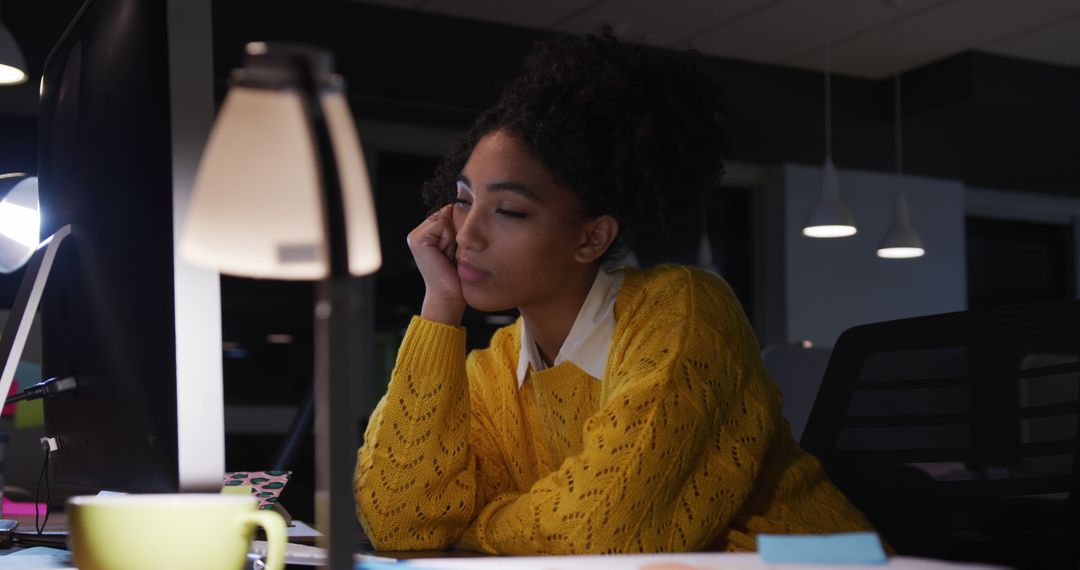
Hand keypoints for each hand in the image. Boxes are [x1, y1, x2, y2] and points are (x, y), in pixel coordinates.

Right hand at [407, 205, 465, 325]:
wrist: (450, 298)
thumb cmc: (459, 276)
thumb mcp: (461, 247)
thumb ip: (460, 226)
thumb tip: (469, 204)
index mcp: (429, 233)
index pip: (452, 211)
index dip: (462, 226)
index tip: (459, 250)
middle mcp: (420, 232)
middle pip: (450, 211)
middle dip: (459, 230)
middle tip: (454, 254)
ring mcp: (416, 235)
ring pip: (446, 215)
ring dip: (455, 235)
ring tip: (450, 255)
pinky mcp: (417, 239)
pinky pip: (441, 223)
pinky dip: (449, 238)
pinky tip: (445, 254)